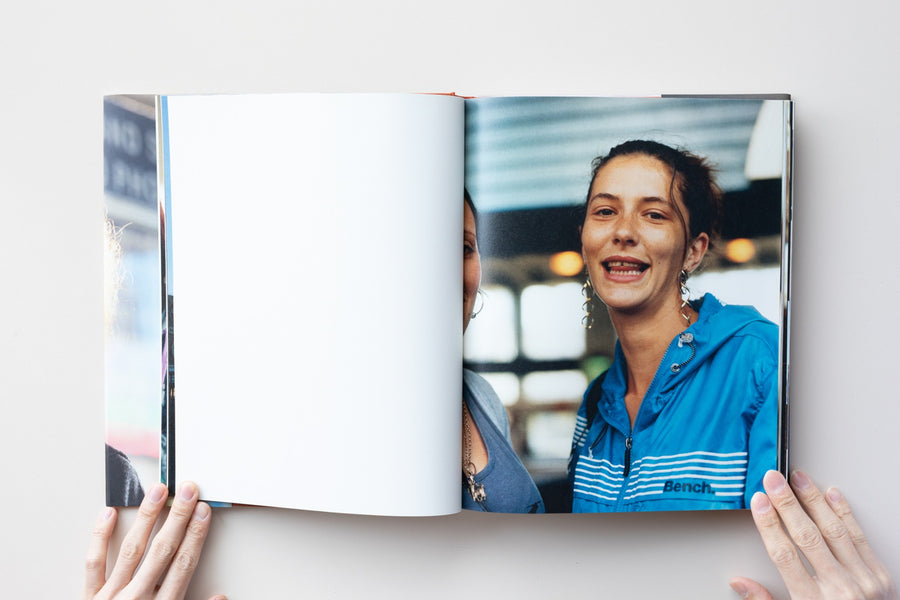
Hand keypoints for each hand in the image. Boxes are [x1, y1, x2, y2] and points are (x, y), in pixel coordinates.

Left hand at [85, 481, 224, 599]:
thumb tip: (220, 598)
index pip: (184, 564)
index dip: (195, 535)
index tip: (203, 512)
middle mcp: (136, 599)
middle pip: (162, 550)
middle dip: (178, 518)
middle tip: (188, 491)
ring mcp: (111, 596)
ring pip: (132, 549)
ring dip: (148, 517)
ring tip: (158, 492)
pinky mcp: (87, 598)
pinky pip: (93, 563)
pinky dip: (99, 537)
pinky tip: (109, 513)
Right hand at [731, 470, 895, 599]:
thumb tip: (739, 583)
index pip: (784, 554)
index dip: (769, 524)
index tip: (758, 503)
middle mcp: (839, 589)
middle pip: (807, 536)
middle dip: (786, 503)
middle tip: (773, 480)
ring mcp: (863, 581)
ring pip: (834, 531)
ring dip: (814, 500)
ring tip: (799, 479)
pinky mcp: (880, 575)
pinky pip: (859, 538)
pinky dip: (845, 513)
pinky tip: (832, 495)